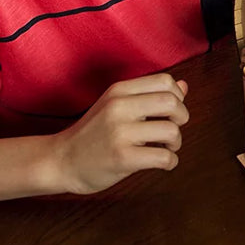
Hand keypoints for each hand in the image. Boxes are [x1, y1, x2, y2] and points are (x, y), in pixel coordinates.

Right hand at [52, 73, 189, 194]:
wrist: (60, 161)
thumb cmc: (92, 134)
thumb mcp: (116, 105)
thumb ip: (148, 95)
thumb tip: (184, 86)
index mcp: (119, 91)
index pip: (165, 81)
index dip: (177, 96)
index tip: (171, 111)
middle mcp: (119, 107)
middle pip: (172, 102)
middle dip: (182, 117)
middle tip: (172, 130)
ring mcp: (119, 133)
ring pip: (171, 131)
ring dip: (176, 143)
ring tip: (166, 148)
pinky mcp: (121, 157)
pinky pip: (163, 157)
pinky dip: (170, 162)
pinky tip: (163, 163)